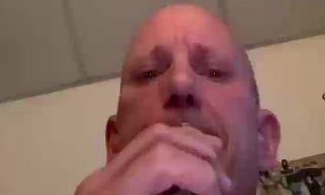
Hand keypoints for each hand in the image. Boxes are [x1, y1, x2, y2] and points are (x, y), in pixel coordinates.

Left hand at [74, 123, 231, 194]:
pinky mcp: (108, 182)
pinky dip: (176, 156)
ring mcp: (102, 176)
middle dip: (200, 153)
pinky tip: (194, 171)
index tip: (221, 191)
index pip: (161, 159)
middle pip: (159, 137)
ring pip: (155, 136)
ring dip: (191, 149)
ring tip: (214, 175)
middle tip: (224, 182)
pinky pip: (146, 152)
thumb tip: (214, 182)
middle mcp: (100, 178)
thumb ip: (183, 194)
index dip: (200, 172)